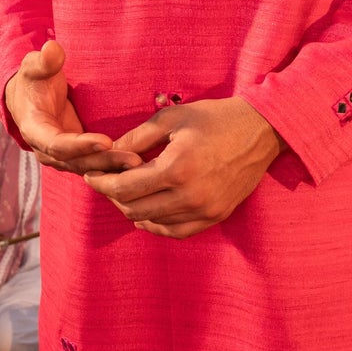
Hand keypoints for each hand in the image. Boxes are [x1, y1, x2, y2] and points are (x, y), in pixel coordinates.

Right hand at [5, 40, 142, 176]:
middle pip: (78, 162)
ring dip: (113, 168)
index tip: (105, 141)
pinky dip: (113, 168)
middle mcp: (47, 151)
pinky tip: (137, 166)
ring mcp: (63, 158)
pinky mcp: (77, 157)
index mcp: (35, 130)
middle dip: (105, 162)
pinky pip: (95, 167)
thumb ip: (44, 61)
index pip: (56, 144)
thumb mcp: (34, 66)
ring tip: (140, 164)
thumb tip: (51, 48)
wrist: (29, 98)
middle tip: (134, 161)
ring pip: (89, 168)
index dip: (80, 145)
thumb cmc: (34, 79)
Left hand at [86, 97, 284, 237]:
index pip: (125, 188)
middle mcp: (190, 195)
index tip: (90, 176)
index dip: (102, 184)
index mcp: (176, 167)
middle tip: (105, 183)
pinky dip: (157, 225)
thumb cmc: (214, 118)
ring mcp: (205, 209)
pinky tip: (146, 215)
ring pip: (153, 222)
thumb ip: (137, 138)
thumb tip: (109, 153)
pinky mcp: (216, 216)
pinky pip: (177, 232)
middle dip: (113, 196)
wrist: (261, 130)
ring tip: (124, 194)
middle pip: (135, 209)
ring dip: (133, 210)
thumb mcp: (172, 118)